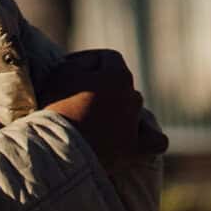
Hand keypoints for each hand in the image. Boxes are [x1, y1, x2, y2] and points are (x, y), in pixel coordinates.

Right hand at [42, 50, 166, 177]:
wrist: (55, 152)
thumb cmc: (54, 110)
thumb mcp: (61, 73)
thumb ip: (78, 63)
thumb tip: (89, 68)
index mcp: (119, 76)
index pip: (107, 59)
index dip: (87, 62)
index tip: (70, 72)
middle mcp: (133, 98)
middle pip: (121, 84)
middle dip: (103, 87)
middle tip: (78, 99)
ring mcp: (135, 126)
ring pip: (135, 110)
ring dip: (120, 111)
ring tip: (97, 121)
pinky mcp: (134, 151)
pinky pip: (156, 142)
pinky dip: (147, 137)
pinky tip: (136, 138)